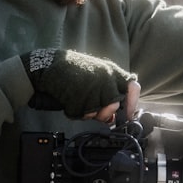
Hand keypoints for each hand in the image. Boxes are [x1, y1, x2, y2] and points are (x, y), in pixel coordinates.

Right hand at [22, 49, 136, 118]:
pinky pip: (81, 114)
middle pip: (114, 105)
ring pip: (97, 112)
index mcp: (111, 71)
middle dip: (104, 112)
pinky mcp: (79, 96)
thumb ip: (107, 94)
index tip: (128, 114)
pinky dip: (74, 111)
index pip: (132, 87)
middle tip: (94, 110)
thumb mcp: (96, 77)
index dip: (132, 102)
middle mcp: (105, 78)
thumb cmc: (73, 71)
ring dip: (87, 111)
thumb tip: (113, 117)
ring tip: (77, 99)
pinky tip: (69, 99)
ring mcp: (92, 87)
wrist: (50, 65)